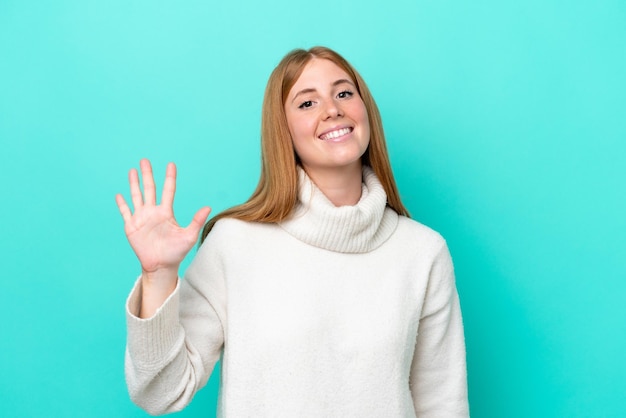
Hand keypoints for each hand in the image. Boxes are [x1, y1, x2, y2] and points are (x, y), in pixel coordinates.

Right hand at [115, 159, 210, 278]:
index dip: (169, 178)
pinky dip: (122, 204)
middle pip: (150, 189)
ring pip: (136, 196)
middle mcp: (153, 212)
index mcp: (166, 212)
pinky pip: (125, 212)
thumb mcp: (189, 236)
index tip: (171, 164)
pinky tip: (119, 195)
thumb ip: (196, 221)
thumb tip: (208, 207)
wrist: (161, 266)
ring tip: (132, 170)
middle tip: (145, 160)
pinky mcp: (131, 227)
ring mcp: (141, 218)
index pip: (168, 190)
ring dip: (134, 184)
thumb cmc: (176, 252)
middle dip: (147, 175)